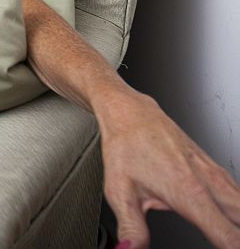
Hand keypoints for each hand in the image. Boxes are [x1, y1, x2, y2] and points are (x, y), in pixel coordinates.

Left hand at [97, 89, 239, 247]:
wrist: (131, 113)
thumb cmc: (125, 146)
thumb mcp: (119, 192)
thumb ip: (131, 228)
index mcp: (188, 194)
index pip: (227, 236)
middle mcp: (208, 184)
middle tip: (230, 245)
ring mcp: (215, 175)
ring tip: (232, 237)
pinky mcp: (216, 170)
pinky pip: (239, 195)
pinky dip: (239, 211)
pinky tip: (233, 219)